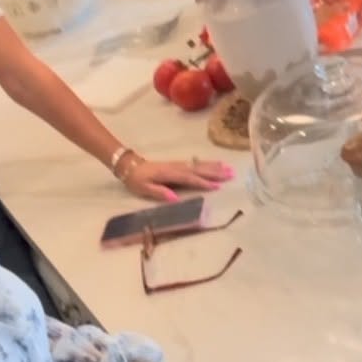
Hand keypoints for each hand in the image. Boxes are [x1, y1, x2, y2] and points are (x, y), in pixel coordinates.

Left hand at [120, 155, 235, 200]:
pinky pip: (196, 164)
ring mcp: (178, 164)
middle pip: (198, 169)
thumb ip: (159, 192)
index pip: (188, 178)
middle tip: (231, 174)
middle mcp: (176, 167)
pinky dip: (208, 164)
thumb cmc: (137, 180)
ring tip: (229, 168)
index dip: (202, 182)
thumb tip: (174, 198)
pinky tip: (217, 164)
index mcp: (169, 174)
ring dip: (215, 167)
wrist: (130, 165)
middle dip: (215, 172)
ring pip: (199, 165)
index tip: (217, 186)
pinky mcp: (179, 164)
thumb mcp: (144, 188)